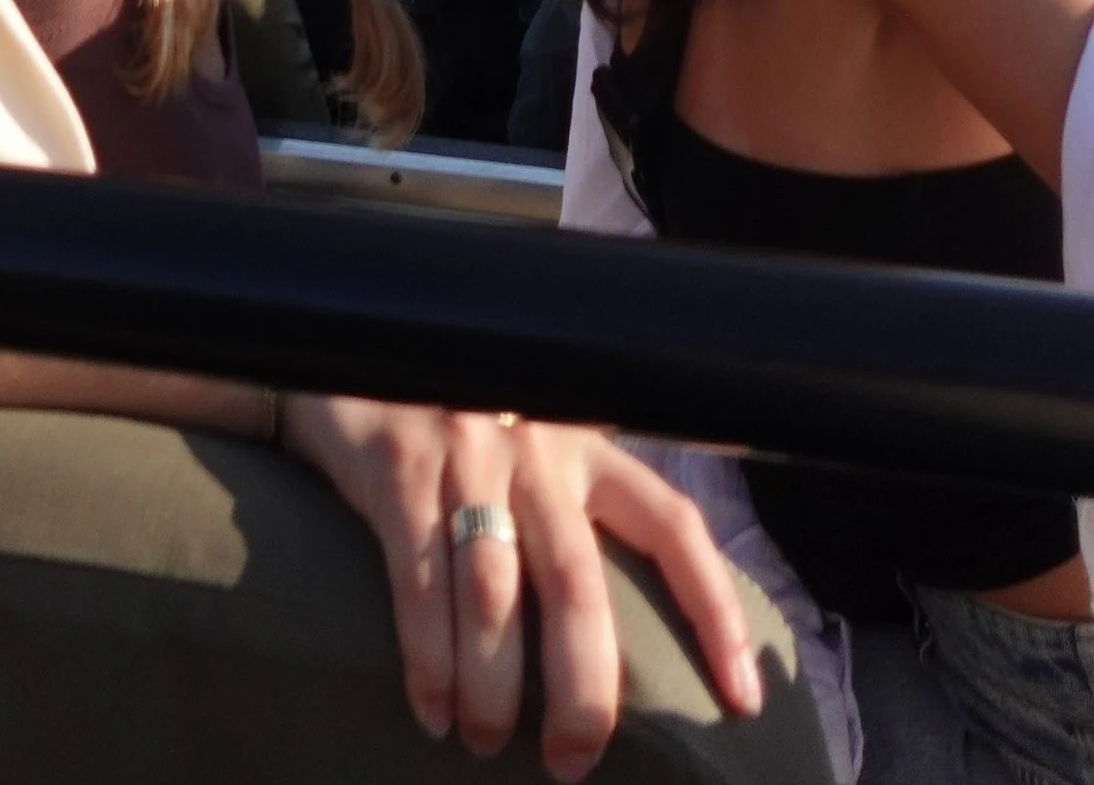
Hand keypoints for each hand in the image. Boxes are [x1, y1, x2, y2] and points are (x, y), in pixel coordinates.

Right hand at [280, 396, 762, 780]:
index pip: (673, 526)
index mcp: (585, 447)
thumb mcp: (536, 448)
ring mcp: (466, 451)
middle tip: (572, 760)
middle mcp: (536, 447)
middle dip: (582, 689)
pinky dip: (428, 658)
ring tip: (485, 744)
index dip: (713, 609)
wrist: (351, 349)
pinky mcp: (398, 465)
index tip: (742, 697)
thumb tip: (645, 598)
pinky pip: (419, 580)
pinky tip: (432, 709)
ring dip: (492, 686)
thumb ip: (581, 509)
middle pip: (578, 584)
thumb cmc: (458, 426)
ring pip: (495, 594)